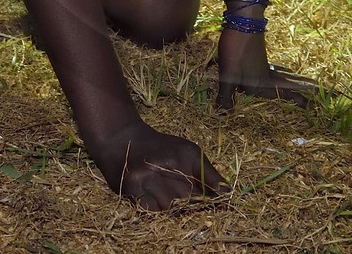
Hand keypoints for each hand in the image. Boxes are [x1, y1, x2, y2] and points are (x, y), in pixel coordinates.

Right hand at [85, 120, 224, 209]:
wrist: (123, 140)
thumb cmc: (161, 149)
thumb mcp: (189, 153)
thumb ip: (209, 175)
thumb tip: (228, 194)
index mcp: (187, 156)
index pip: (210, 188)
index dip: (212, 200)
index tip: (215, 207)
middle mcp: (169, 165)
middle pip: (190, 200)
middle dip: (190, 205)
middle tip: (179, 197)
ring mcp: (149, 177)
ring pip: (171, 209)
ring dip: (170, 208)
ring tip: (163, 194)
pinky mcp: (132, 188)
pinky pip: (152, 211)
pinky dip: (155, 209)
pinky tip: (152, 198)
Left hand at [216, 29, 318, 109]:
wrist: (244, 20)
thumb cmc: (237, 50)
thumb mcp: (228, 74)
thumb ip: (226, 94)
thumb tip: (225, 112)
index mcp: (261, 82)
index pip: (281, 93)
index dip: (295, 99)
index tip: (309, 104)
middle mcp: (265, 73)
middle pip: (284, 84)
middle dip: (295, 90)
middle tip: (310, 96)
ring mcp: (262, 61)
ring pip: (278, 74)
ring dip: (288, 81)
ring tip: (296, 83)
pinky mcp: (257, 53)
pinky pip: (271, 68)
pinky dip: (277, 72)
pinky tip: (271, 70)